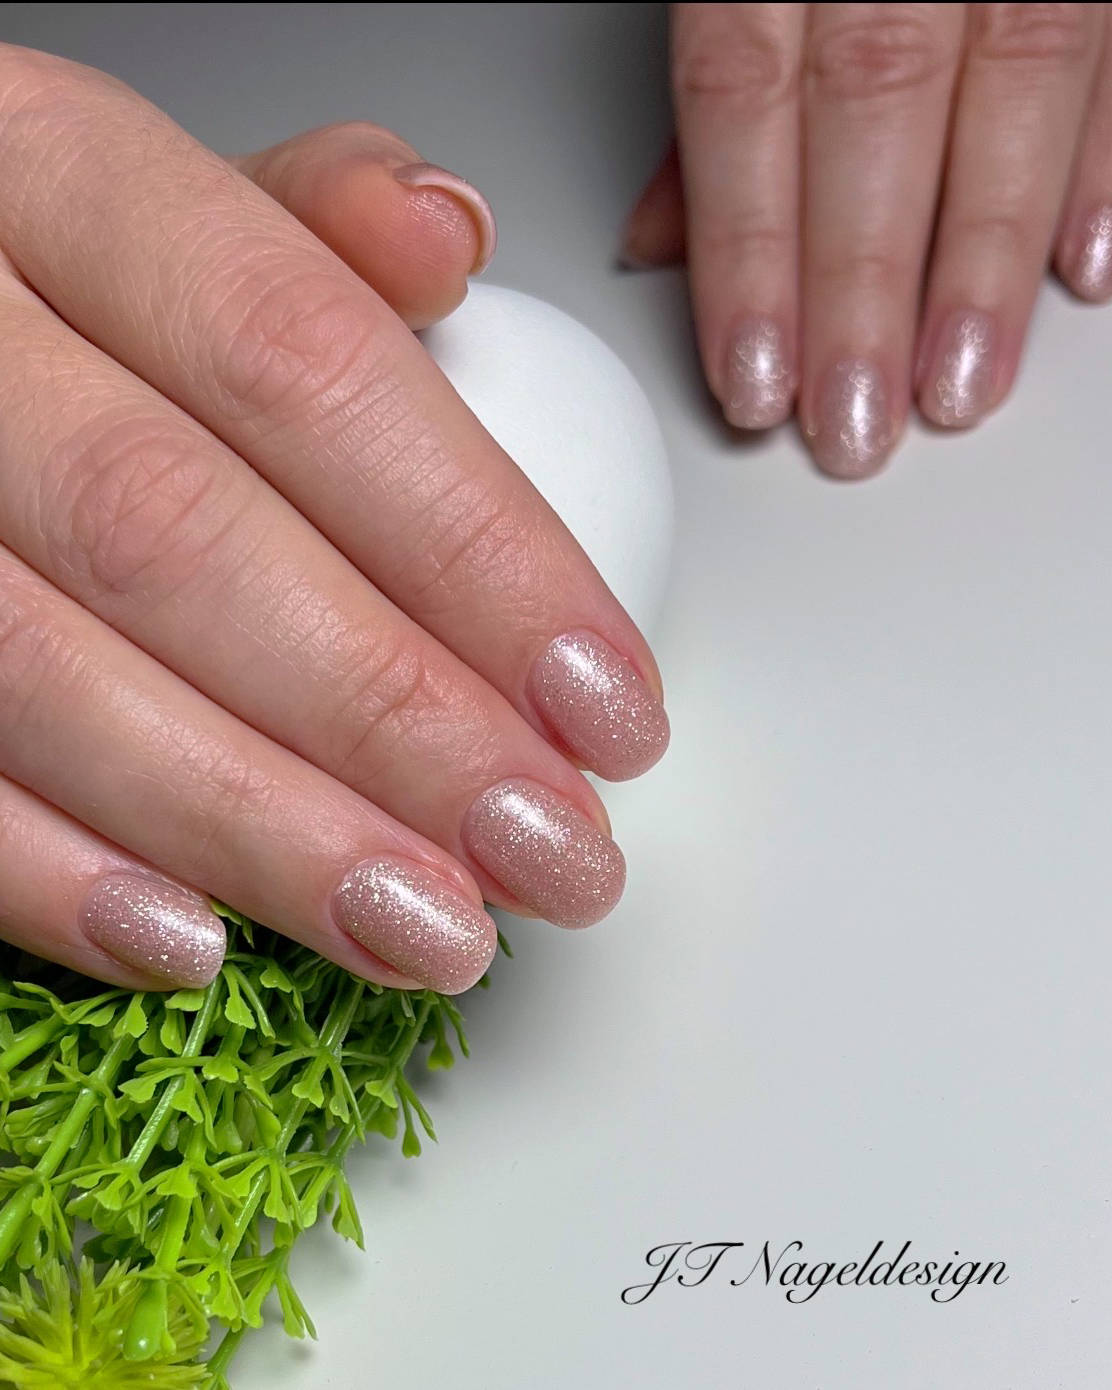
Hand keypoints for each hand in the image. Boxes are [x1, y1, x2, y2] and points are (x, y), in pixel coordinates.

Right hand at [0, 46, 668, 992]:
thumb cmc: (30, 270)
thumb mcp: (156, 204)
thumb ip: (306, 229)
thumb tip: (451, 236)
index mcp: (51, 172)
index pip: (302, 363)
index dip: (475, 553)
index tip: (606, 701)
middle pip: (183, 538)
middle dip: (392, 719)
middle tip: (544, 847)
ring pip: (47, 675)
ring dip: (260, 830)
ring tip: (426, 928)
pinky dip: (50, 874)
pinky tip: (196, 942)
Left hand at [625, 3, 1111, 476]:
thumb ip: (716, 70)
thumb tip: (669, 241)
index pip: (745, 90)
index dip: (751, 251)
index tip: (754, 378)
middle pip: (878, 98)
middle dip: (866, 284)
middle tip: (855, 421)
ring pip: (1019, 70)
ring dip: (989, 252)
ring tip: (960, 383)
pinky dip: (1104, 156)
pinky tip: (1084, 265)